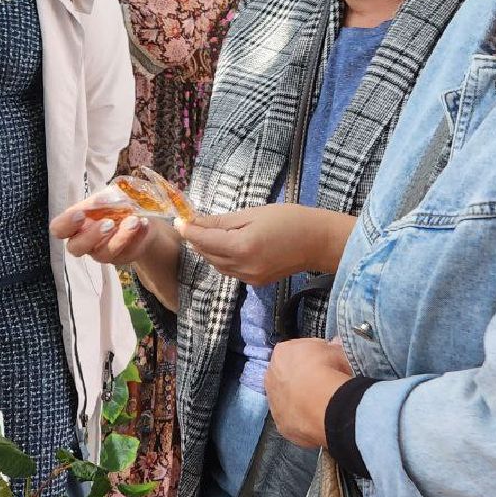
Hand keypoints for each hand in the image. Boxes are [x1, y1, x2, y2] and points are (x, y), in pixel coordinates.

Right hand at [50, 198, 172, 266]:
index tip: (80, 214)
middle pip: (75, 248)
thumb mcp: (109, 196)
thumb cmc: (115, 205)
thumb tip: (100, 201)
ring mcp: (102, 252)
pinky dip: (137, 236)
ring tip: (134, 221)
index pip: (58, 229)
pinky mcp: (120, 258)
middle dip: (91, 236)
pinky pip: (127, 253)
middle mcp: (84, 242)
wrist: (140, 215)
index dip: (65, 224)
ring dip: (120, 237)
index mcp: (75, 224)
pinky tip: (144, 223)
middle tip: (108, 223)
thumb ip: (102, 200)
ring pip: (104, 254)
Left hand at [176, 203, 342, 284]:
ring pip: (217, 265)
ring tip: (209, 233)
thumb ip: (223, 221)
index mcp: (241, 246)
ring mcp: (249, 278)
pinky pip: (230, 271)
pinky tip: (228, 245)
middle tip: (193, 223)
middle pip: (208, 254)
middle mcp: (242, 266)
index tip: (178, 221)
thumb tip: (196, 221)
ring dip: (209, 250)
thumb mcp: (253, 214)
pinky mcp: (256, 283)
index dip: (189, 231)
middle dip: (198, 240)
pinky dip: (223, 259)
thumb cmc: (288, 219)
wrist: (317, 242)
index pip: (204, 241)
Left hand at [265, 338, 353, 447]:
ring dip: (298, 400)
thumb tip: (336, 344)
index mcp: (282, 353)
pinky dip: (302, 419)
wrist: (326, 404)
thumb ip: (333, 347)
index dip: (311, 357)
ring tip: (320, 405)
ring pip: (286, 399)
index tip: (324, 363)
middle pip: (286, 376)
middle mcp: (270, 376)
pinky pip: (292, 419)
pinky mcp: (281, 425)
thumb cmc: (330, 371)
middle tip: (321, 384)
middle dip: (301, 378)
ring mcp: (273, 403)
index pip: (295, 351)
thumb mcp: (337, 351)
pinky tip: (316, 420)